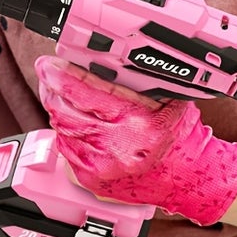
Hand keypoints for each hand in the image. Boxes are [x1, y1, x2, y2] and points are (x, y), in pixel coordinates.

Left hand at [34, 55, 236, 226]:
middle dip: (51, 88)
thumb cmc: (180, 137)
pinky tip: (75, 122)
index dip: (61, 75)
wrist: (188, 178)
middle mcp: (116, 146)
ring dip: (57, 109)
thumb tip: (99, 58)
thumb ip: (136, 80)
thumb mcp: (167, 98)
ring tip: (62, 95)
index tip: (49, 64)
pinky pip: (66, 148)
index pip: (85, 92)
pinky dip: (66, 132)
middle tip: (49, 74)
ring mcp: (101, 165)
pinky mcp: (91, 178)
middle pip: (64, 110)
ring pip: (61, 128)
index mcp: (137, 121)